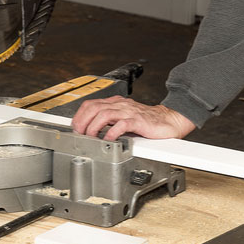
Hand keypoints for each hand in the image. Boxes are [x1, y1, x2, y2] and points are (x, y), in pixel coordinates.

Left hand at [71, 96, 194, 140]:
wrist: (169, 121)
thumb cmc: (147, 123)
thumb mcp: (124, 119)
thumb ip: (111, 121)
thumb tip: (92, 130)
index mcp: (116, 103)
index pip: (91, 104)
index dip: (80, 116)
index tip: (75, 127)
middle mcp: (121, 105)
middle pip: (94, 107)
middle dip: (83, 121)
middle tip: (79, 133)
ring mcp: (130, 112)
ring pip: (105, 114)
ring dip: (94, 127)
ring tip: (91, 137)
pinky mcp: (139, 121)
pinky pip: (122, 124)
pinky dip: (112, 132)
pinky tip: (109, 139)